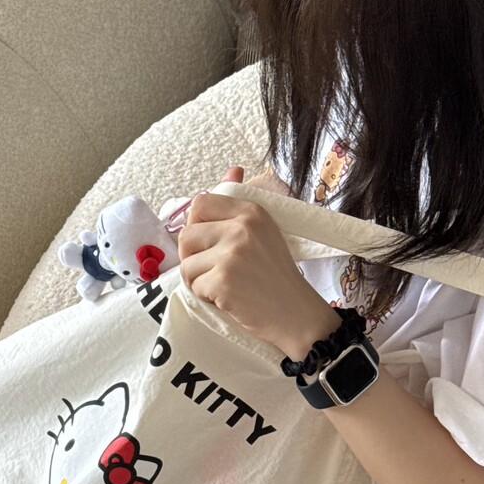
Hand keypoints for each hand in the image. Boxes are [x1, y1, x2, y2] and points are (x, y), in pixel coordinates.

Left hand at [179, 167, 336, 357]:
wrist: (296, 315)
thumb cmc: (277, 277)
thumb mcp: (264, 232)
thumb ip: (240, 204)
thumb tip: (233, 168)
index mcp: (251, 211)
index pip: (200, 203)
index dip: (196, 226)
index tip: (208, 244)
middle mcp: (241, 228)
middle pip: (187, 235)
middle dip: (192, 257)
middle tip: (214, 271)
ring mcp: (232, 254)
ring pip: (187, 264)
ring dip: (198, 280)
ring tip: (223, 286)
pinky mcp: (223, 281)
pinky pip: (194, 286)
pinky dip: (205, 297)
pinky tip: (227, 299)